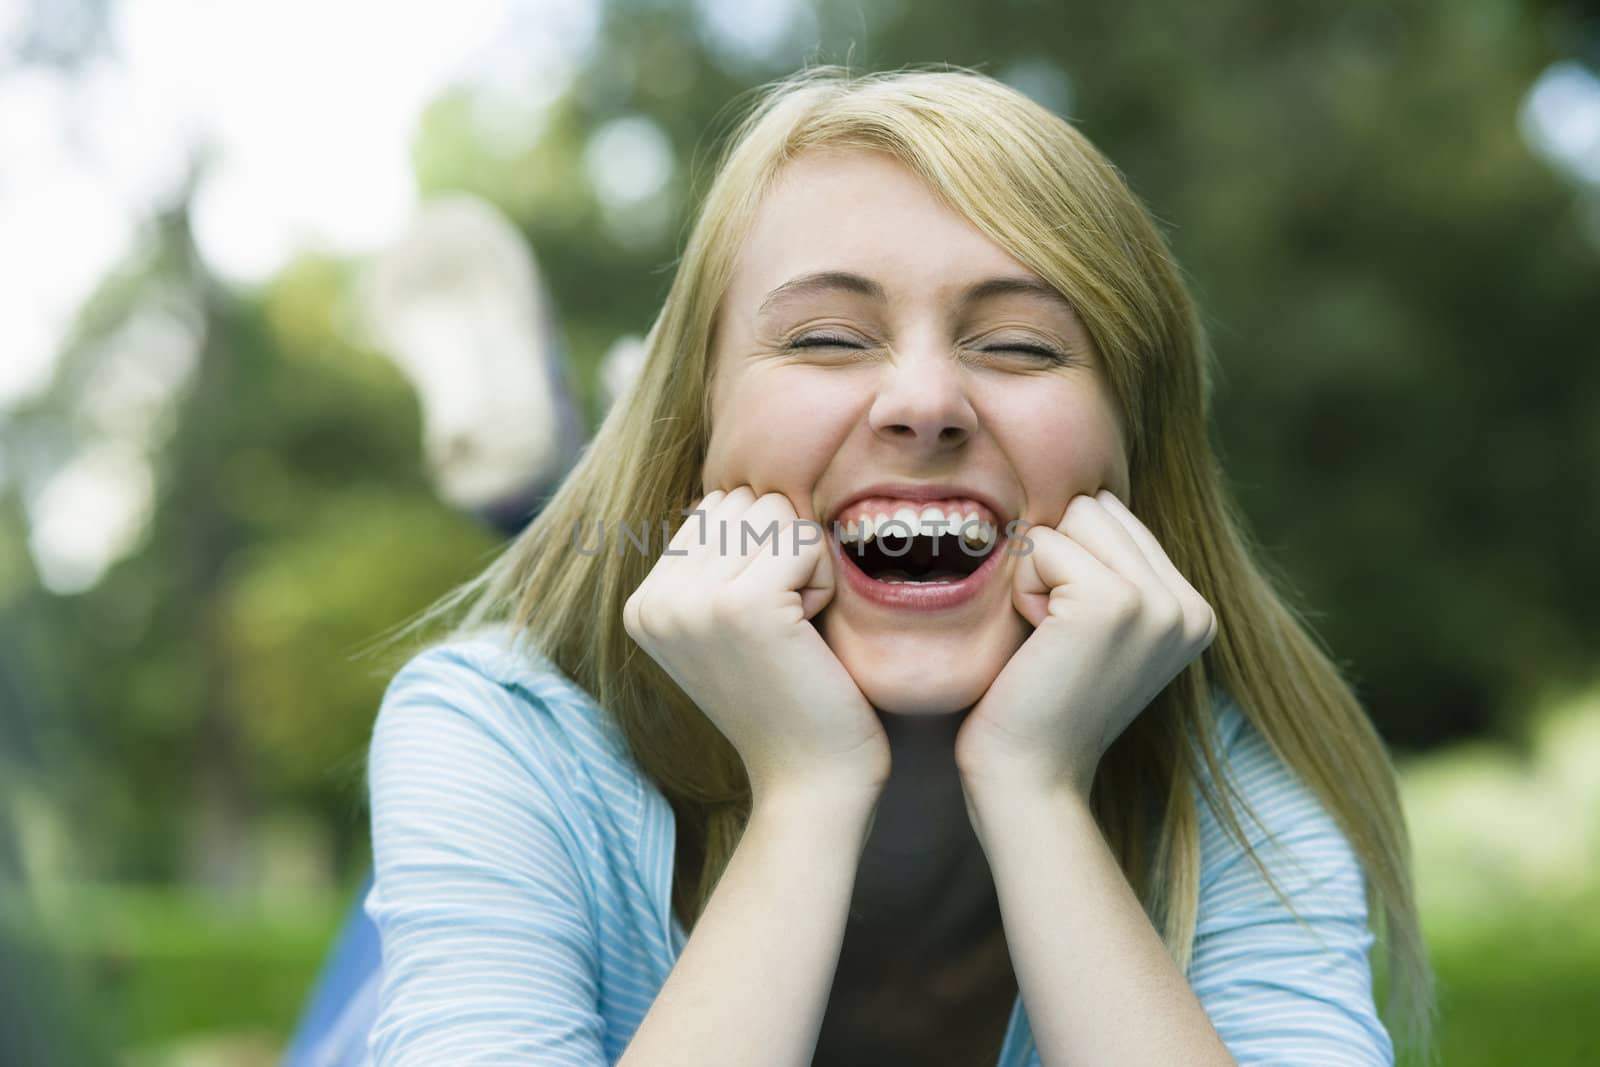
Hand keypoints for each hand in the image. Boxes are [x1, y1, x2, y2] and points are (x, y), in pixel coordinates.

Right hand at [623, 486, 890, 807]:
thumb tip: (743, 489)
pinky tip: (809, 635)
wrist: (811, 781)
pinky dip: (823, 580)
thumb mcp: (732, 625)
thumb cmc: (792, 698)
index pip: (716, 509)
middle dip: (784, 551)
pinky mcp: (739, 604)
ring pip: (773, 512)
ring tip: (795, 630)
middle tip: (787, 627)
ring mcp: (689, 602)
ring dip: (805, 565)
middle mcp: (652, 601)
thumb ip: (719, 562)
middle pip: (743, 502)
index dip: (763, 553)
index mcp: (643, 604)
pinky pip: (803, 538)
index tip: (766, 624)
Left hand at [954, 489, 1216, 803]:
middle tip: (1054, 637)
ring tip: (1049, 639)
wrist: (1030, 779)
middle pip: (1096, 506)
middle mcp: (1190, 606)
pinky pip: (1045, 545)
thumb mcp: (1094, 631)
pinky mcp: (1114, 602)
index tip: (1068, 634)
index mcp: (1194, 611)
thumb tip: (1088, 497)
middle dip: (1056, 560)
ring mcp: (1159, 604)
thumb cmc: (1039, 702)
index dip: (1069, 564)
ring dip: (1040, 572)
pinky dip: (1024, 589)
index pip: (1115, 517)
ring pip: (1073, 517)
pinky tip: (1039, 643)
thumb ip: (1110, 569)